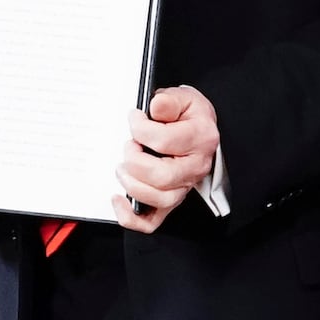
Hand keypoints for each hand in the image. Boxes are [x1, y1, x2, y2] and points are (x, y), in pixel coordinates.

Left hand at [113, 85, 219, 232]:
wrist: (199, 128)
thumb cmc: (188, 116)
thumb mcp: (183, 98)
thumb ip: (168, 101)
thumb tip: (155, 107)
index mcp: (200, 138)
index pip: (163, 140)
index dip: (140, 129)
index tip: (134, 119)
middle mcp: (196, 166)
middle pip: (162, 176)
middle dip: (135, 161)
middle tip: (129, 146)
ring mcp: (184, 186)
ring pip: (159, 199)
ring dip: (133, 185)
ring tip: (123, 168)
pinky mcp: (171, 200)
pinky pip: (152, 221)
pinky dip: (131, 217)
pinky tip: (118, 200)